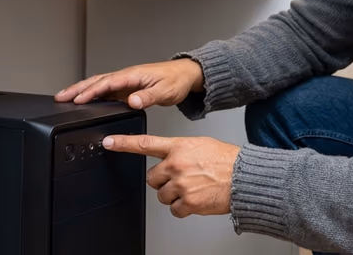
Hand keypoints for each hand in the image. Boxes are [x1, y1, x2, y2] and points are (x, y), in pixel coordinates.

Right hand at [55, 59, 204, 109]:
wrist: (185, 75)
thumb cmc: (176, 80)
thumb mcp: (165, 91)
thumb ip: (148, 96)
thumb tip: (132, 101)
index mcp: (132, 75)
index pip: (106, 83)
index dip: (91, 92)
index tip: (77, 100)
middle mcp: (126, 76)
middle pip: (96, 81)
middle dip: (77, 88)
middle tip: (60, 97)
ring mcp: (125, 81)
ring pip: (98, 84)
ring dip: (81, 90)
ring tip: (65, 98)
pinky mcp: (127, 86)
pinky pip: (106, 89)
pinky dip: (93, 94)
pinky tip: (86, 101)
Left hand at [105, 134, 238, 217]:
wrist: (243, 177)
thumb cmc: (226, 160)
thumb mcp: (200, 145)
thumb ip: (180, 151)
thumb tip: (170, 159)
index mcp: (179, 147)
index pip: (145, 144)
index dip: (124, 143)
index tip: (109, 142)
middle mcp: (176, 164)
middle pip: (151, 177)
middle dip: (162, 180)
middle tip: (180, 179)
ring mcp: (181, 184)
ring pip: (161, 195)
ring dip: (173, 195)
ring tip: (192, 188)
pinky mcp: (187, 202)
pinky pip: (174, 209)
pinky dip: (183, 208)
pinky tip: (195, 199)